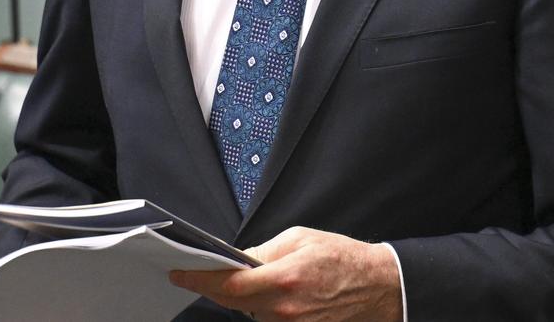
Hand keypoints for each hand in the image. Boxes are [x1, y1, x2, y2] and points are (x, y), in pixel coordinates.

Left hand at [170, 225, 402, 321]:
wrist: (375, 287)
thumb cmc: (341, 257)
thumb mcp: (300, 238)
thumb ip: (265, 250)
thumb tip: (238, 258)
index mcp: (282, 278)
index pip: (228, 283)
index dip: (199, 279)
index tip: (179, 272)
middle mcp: (282, 310)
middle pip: (231, 302)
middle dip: (211, 287)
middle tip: (194, 273)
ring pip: (247, 312)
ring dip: (237, 296)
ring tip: (236, 276)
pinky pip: (264, 320)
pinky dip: (256, 306)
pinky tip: (260, 291)